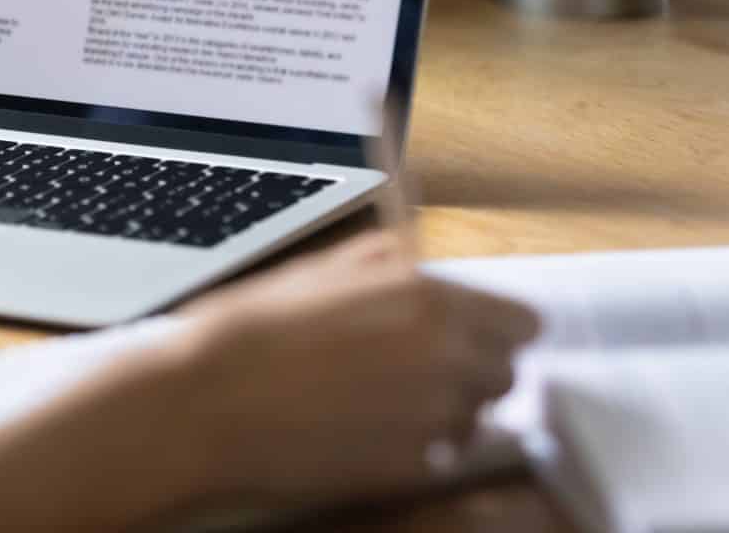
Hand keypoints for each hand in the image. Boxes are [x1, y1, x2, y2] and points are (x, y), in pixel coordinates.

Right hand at [163, 232, 539, 507]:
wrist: (207, 405)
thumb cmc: (248, 333)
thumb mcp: (316, 272)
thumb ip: (380, 264)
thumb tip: (406, 259)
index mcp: (426, 299)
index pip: (522, 322)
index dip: (496, 328)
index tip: (474, 334)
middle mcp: (445, 358)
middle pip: (505, 373)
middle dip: (469, 369)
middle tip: (413, 366)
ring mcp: (432, 420)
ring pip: (473, 417)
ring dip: (441, 408)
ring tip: (377, 398)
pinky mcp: (411, 469)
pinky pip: (438, 456)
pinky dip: (413, 446)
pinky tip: (361, 429)